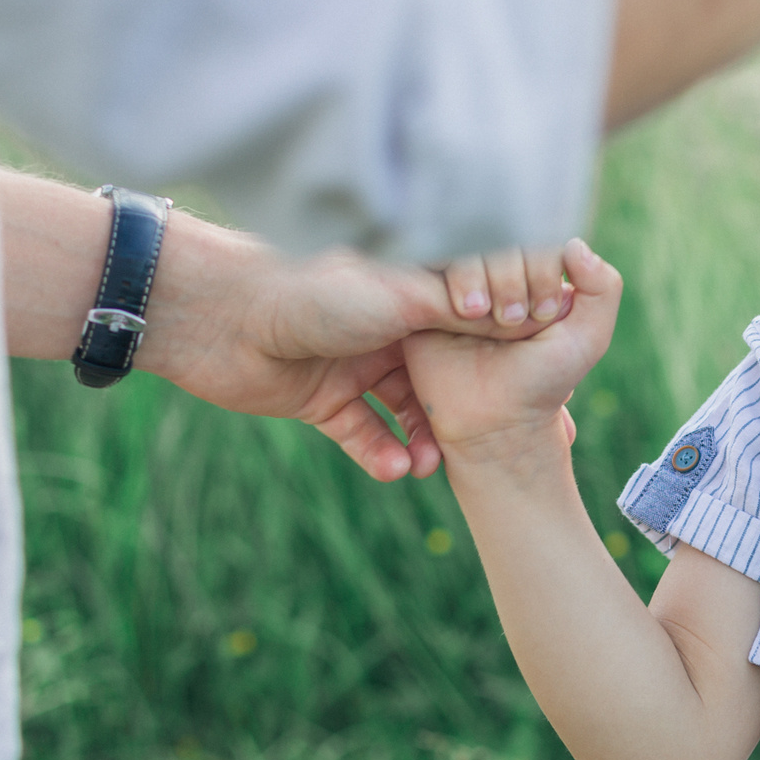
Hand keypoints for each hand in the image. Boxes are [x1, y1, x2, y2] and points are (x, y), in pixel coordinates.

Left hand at [142, 225, 578, 482]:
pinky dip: (382, 454)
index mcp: (409, 289)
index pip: (473, 319)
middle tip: (498, 440)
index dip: (504, 348)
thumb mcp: (403, 297)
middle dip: (468, 408)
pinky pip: (364, 434)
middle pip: (444, 373)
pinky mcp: (321, 400)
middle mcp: (387, 325)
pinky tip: (398, 470)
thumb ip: (462, 310)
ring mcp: (354, 364)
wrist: (219, 316)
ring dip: (423, 440)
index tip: (540, 378)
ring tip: (436, 467)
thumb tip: (525, 316)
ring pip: (406, 411)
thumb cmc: (314, 290)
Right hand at [405, 241, 624, 460]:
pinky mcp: (427, 294)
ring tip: (486, 318)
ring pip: (472, 242)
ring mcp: (462, 280)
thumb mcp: (588, 337)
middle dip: (516, 276)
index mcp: (535, 272)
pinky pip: (438, 260)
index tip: (545, 316)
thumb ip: (602, 287)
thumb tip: (573, 243)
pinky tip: (466, 313)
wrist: (494, 421)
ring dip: (487, 277)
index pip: (539, 233)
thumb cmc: (542, 382)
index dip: (543, 268)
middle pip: (504, 232)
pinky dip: (460, 281)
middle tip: (516, 321)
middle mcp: (498, 271)